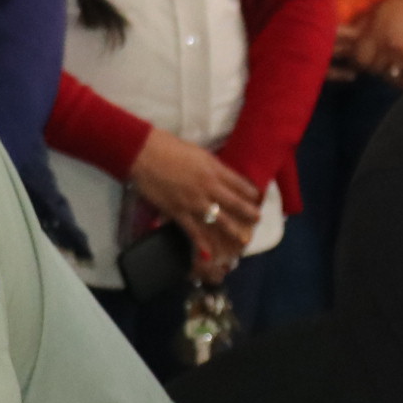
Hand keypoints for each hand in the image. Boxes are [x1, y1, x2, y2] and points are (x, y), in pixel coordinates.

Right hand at [126, 129, 260, 261]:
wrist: (144, 154)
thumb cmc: (169, 147)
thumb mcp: (198, 153)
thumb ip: (212, 166)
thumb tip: (222, 175)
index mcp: (214, 169)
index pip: (240, 183)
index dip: (251, 192)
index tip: (257, 198)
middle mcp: (209, 187)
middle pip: (235, 203)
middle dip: (248, 213)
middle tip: (258, 219)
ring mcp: (194, 202)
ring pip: (219, 220)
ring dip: (233, 231)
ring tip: (244, 240)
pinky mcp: (178, 212)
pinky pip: (194, 231)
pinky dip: (202, 243)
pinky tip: (209, 254)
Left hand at [345, 0, 402, 88]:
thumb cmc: (401, 3)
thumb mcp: (377, 11)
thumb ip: (361, 27)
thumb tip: (346, 41)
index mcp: (376, 33)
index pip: (358, 60)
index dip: (357, 61)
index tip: (360, 59)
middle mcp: (389, 46)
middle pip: (373, 70)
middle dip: (371, 67)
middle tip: (375, 61)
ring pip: (389, 77)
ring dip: (386, 73)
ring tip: (388, 67)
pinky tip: (401, 74)